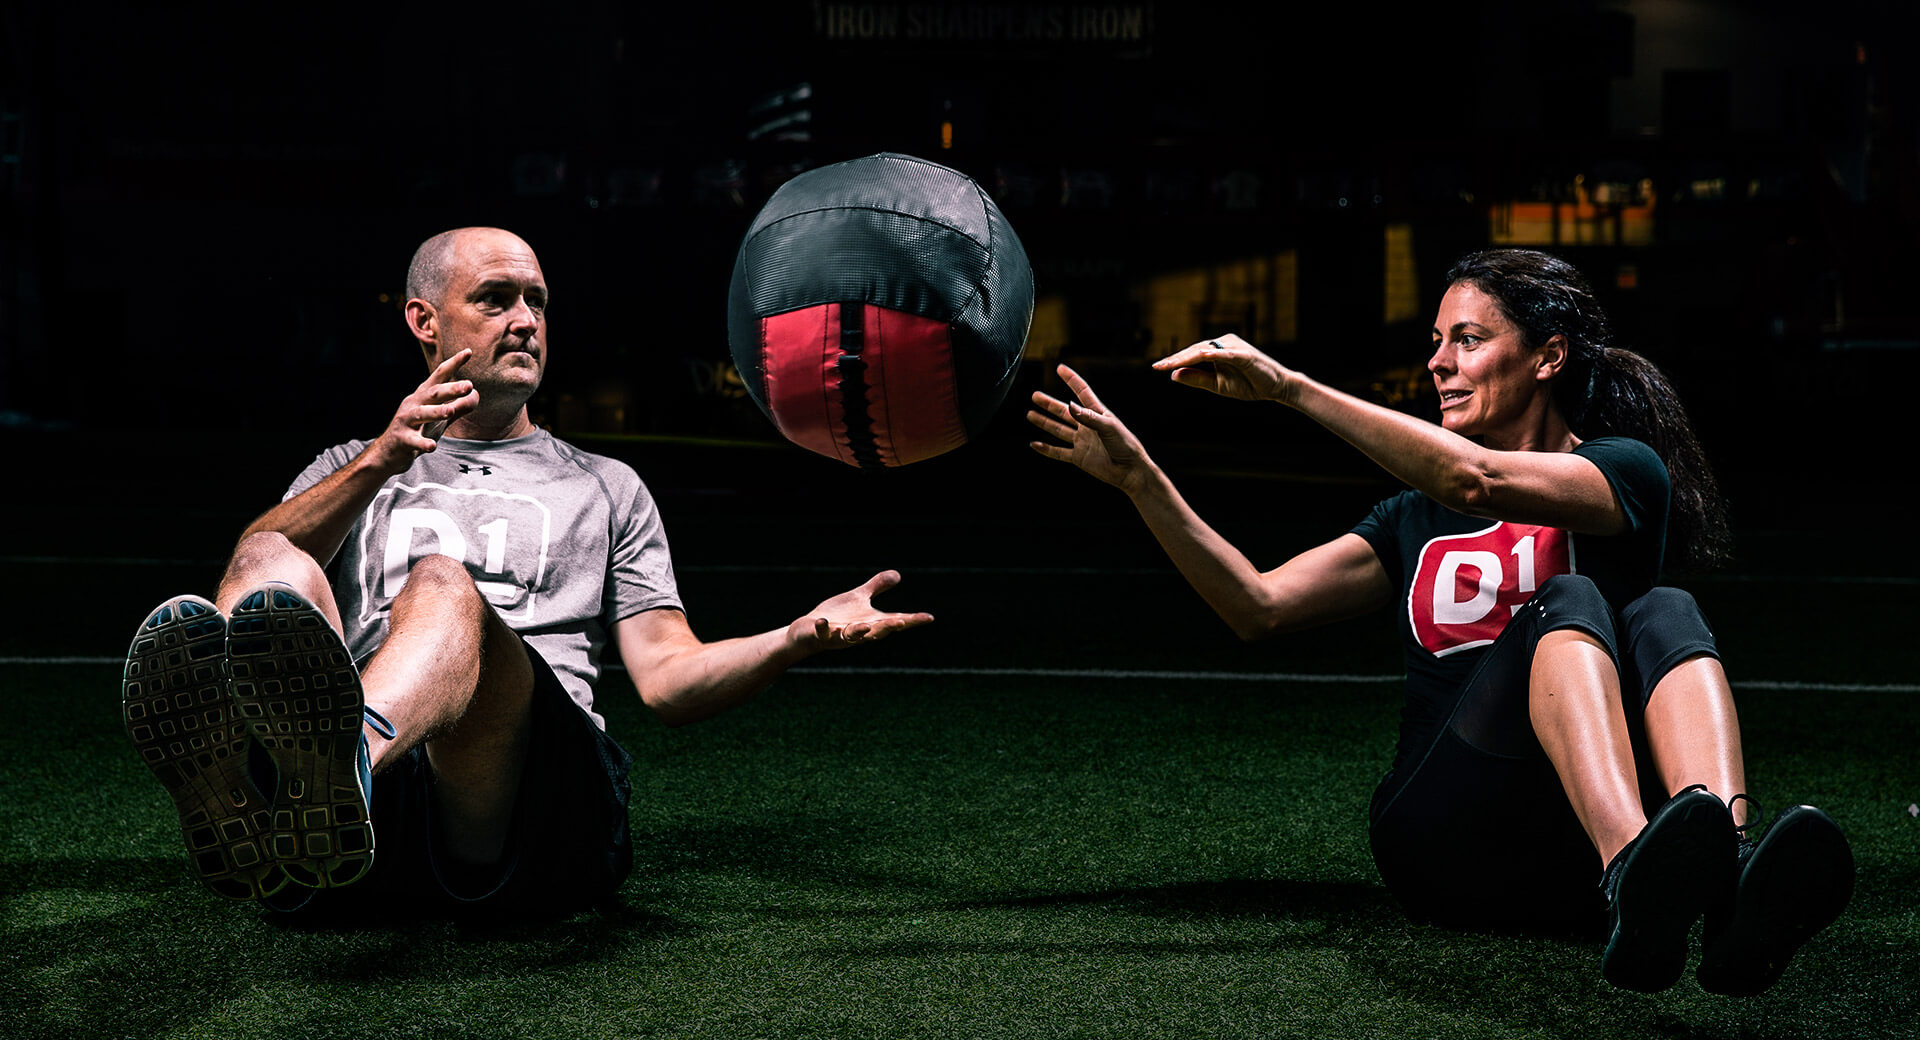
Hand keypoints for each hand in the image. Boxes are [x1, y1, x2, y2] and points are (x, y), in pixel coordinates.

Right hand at [367, 350, 479, 474]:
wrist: (390, 452)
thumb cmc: (418, 430)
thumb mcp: (440, 418)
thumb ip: (458, 406)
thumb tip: (476, 394)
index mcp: (425, 395)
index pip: (440, 375)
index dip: (453, 363)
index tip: (468, 351)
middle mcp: (414, 404)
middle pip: (433, 393)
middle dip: (451, 388)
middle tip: (469, 385)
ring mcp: (406, 421)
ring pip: (421, 413)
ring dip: (436, 412)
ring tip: (450, 412)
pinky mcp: (402, 439)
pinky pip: (413, 441)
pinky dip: (422, 443)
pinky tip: (432, 446)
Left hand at [787, 570, 933, 651]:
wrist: (809, 630)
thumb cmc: (838, 616)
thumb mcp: (859, 598)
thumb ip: (877, 587)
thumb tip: (898, 575)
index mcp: (870, 622)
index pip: (895, 622)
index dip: (912, 620)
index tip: (929, 617)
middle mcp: (859, 631)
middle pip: (877, 631)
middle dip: (888, 627)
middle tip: (901, 622)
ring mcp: (840, 635)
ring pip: (852, 636)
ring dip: (858, 632)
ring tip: (865, 627)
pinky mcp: (821, 635)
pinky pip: (822, 633)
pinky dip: (823, 628)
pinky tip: (823, 621)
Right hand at [1026, 363, 1155, 491]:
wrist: (1130, 471)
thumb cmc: (1126, 445)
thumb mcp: (1109, 428)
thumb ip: (1089, 417)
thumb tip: (1069, 405)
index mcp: (1097, 413)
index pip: (1082, 393)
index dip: (1072, 380)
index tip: (1060, 368)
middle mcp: (1087, 426)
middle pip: (1064, 411)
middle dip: (1049, 404)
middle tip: (1035, 395)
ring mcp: (1082, 441)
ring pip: (1058, 429)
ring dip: (1044, 422)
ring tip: (1030, 414)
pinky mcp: (1079, 457)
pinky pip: (1058, 452)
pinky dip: (1046, 449)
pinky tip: (1035, 444)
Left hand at [1152, 333, 1294, 403]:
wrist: (1276, 388)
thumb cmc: (1248, 384)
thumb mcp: (1217, 385)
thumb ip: (1197, 378)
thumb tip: (1174, 375)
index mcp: (1217, 350)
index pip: (1191, 355)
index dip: (1174, 361)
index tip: (1156, 367)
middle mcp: (1224, 343)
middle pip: (1195, 350)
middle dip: (1176, 358)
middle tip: (1158, 366)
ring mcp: (1235, 347)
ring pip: (1206, 350)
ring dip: (1188, 357)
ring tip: (1172, 363)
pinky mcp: (1245, 355)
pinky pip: (1227, 354)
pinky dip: (1215, 354)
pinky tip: (1201, 356)